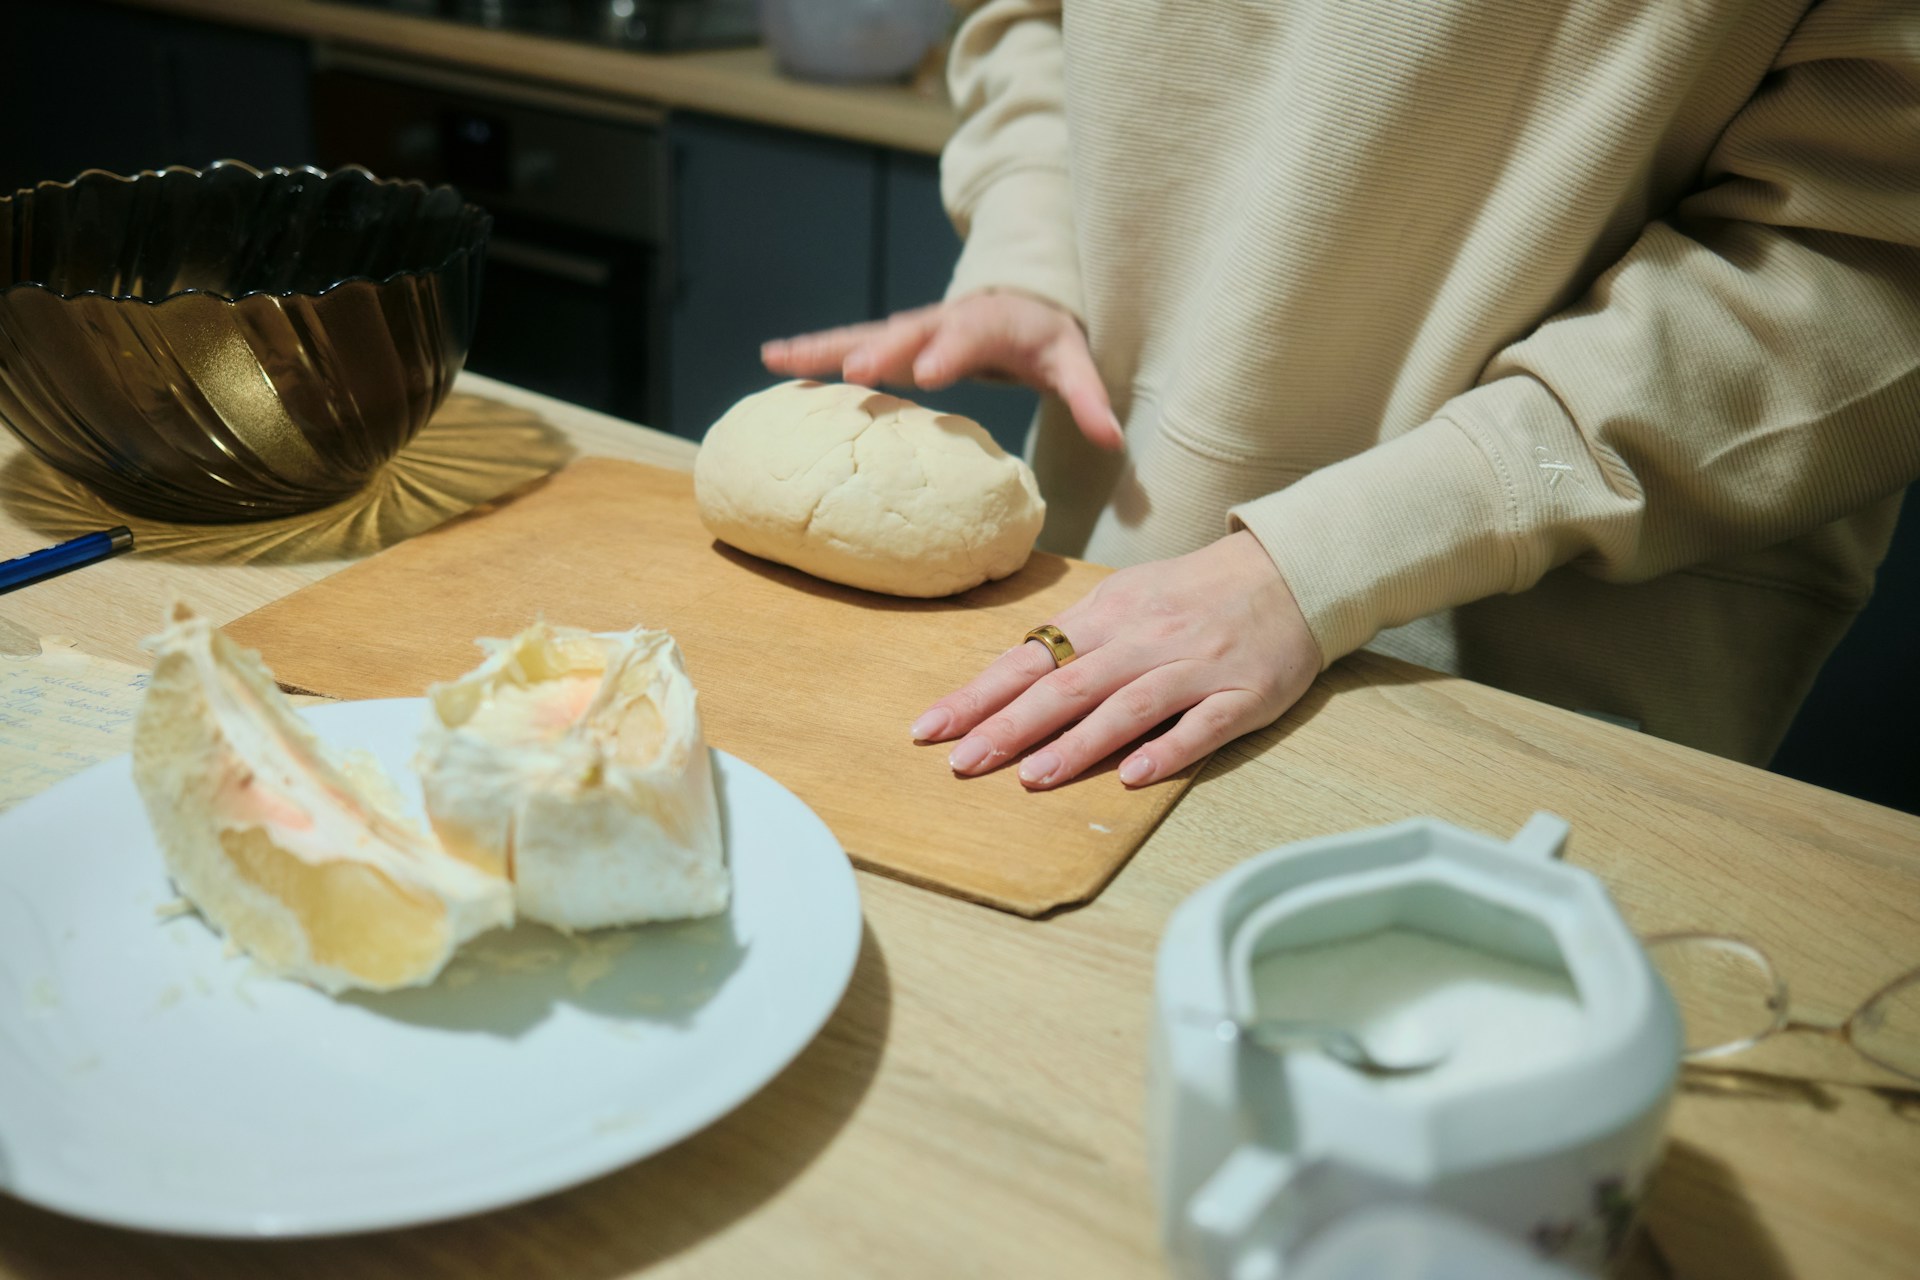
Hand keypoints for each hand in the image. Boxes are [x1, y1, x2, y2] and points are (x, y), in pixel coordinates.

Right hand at [761, 292, 1124, 450]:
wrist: (1021, 302)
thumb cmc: (1046, 341)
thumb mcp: (1075, 365)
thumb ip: (1090, 401)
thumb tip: (1115, 442)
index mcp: (991, 323)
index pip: (970, 336)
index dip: (951, 353)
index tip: (929, 373)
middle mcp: (944, 320)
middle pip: (909, 332)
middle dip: (881, 351)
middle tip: (853, 372)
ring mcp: (912, 329)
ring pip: (865, 333)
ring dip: (824, 347)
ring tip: (779, 357)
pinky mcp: (892, 341)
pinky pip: (847, 343)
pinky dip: (812, 350)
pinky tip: (773, 360)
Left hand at [910, 531, 1322, 788]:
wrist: (1290, 572)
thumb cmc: (1194, 593)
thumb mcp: (1126, 599)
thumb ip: (1075, 639)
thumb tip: (1009, 680)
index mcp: (1108, 615)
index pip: (1029, 659)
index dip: (979, 696)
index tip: (930, 729)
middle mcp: (1144, 640)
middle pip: (1068, 684)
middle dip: (1010, 725)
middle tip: (963, 762)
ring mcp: (1194, 667)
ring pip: (1128, 705)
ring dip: (1078, 742)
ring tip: (1033, 777)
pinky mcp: (1241, 695)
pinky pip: (1201, 726)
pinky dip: (1167, 750)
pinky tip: (1133, 777)